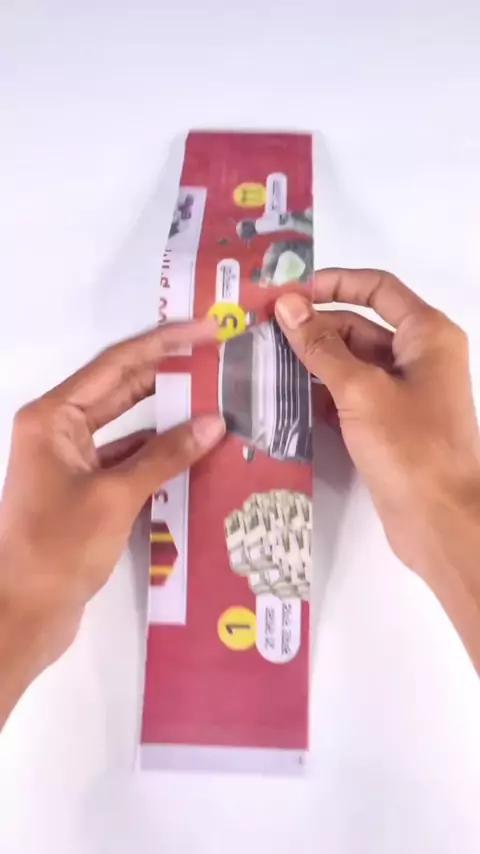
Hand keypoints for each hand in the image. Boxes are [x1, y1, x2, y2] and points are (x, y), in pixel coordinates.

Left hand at [0, 320, 223, 720]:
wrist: (22, 614)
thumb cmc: (58, 549)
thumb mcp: (115, 497)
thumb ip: (165, 456)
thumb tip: (214, 423)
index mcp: (54, 417)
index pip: (117, 363)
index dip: (165, 343)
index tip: (208, 330)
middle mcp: (60, 429)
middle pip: (122, 388)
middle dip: (170, 373)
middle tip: (220, 360)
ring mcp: (72, 460)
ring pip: (128, 425)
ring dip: (168, 417)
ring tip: (218, 403)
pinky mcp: (85, 490)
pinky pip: (128, 458)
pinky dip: (159, 455)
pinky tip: (196, 453)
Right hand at [275, 269, 479, 582]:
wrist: (441, 521)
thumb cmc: (410, 447)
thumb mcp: (361, 390)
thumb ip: (321, 346)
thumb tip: (286, 304)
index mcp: (426, 334)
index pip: (377, 288)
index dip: (333, 284)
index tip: (288, 294)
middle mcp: (418, 357)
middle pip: (359, 326)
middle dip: (314, 327)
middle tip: (261, 332)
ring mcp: (403, 393)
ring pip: (351, 363)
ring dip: (312, 362)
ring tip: (262, 362)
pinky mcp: (388, 425)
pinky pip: (350, 396)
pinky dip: (321, 393)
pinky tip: (283, 397)